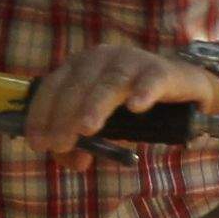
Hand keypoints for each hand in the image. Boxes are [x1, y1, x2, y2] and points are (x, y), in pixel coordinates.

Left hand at [19, 41, 215, 156]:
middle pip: (78, 85)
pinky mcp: (161, 70)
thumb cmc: (131, 105)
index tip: (37, 142)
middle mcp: (102, 58)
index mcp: (80, 67)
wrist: (182, 89)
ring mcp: (132, 61)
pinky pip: (151, 79)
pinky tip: (136, 106)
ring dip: (96, 105)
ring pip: (110, 83)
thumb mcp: (102, 125)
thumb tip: (72, 159)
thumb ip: (82, 141)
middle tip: (60, 144)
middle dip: (65, 116)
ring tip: (87, 127)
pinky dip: (143, 91)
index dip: (42, 114)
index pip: (53, 86)